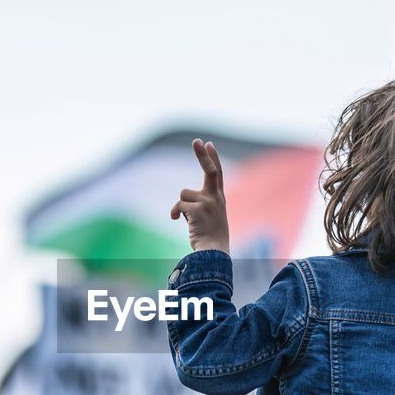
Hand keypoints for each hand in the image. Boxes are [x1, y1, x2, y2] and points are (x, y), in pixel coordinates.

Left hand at [170, 139, 229, 253]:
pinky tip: (177, 221)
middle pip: (210, 170)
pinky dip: (175, 213)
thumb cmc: (210, 239)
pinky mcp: (198, 210)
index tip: (208, 144)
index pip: (217, 174)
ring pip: (184, 194)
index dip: (212, 158)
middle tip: (196, 141)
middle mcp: (216, 198)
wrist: (214, 253)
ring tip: (187, 220)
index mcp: (219, 199)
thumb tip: (182, 203)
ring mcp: (208, 203)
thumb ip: (202, 206)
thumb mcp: (210, 218)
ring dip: (181, 206)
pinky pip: (179, 205)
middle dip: (202, 155)